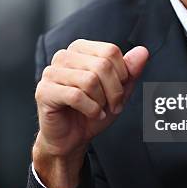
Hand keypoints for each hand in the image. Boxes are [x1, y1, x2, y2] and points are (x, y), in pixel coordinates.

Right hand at [33, 40, 148, 187]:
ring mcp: (51, 73)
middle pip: (102, 65)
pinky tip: (92, 114)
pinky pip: (76, 96)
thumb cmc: (93, 110)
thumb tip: (142, 52)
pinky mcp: (44, 91)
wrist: (72, 138)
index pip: (110, 51)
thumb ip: (131, 70)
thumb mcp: (119, 90)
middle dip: (114, 91)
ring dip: (102, 101)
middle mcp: (64, 56)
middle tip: (113, 106)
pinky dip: (91, 109)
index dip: (122, 74)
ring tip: (100, 110)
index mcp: (81, 49)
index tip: (120, 90)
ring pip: (89, 80)